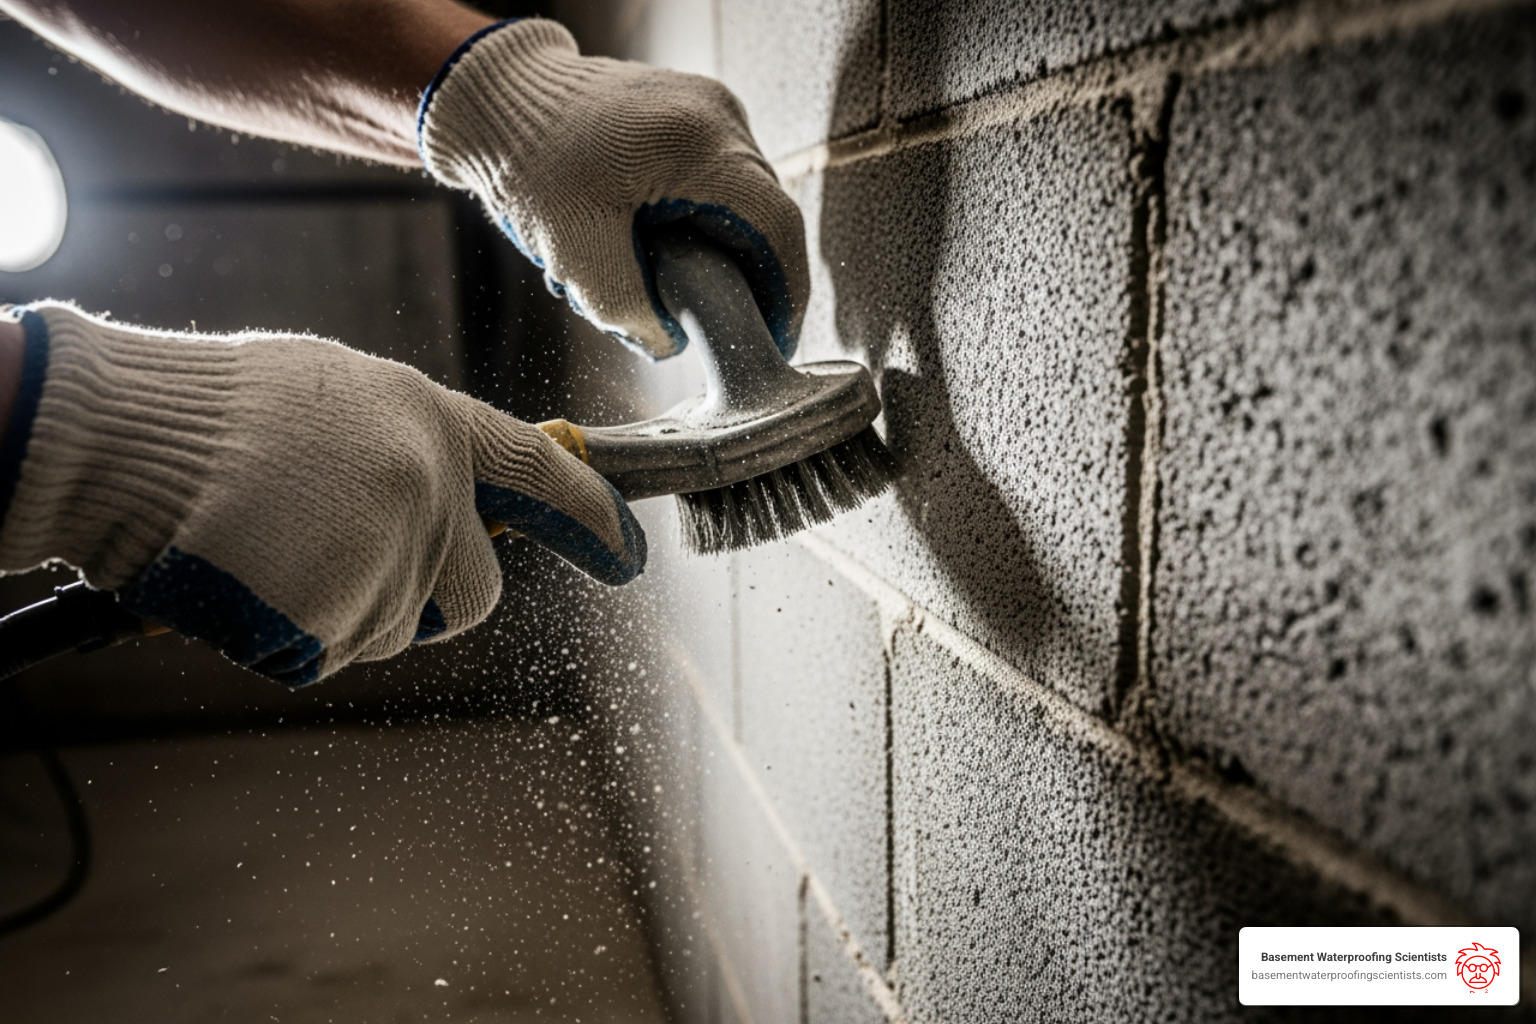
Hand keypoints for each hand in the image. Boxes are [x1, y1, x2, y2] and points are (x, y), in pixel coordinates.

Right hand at [0, 305, 644, 684]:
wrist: (129, 436)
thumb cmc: (223, 413)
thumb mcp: (346, 399)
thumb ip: (415, 450)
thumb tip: (454, 499)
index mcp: (436, 426)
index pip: (545, 477)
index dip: (595, 519)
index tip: (628, 555)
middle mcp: (432, 492)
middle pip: (473, 595)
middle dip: (427, 596)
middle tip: (339, 557)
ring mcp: (388, 556)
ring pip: (392, 629)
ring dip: (338, 609)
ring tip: (268, 542)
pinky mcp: (336, 614)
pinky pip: (328, 652)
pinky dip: (286, 633)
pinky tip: (245, 576)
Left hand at [418, 18, 809, 359]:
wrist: (496, 98)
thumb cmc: (530, 166)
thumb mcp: (579, 256)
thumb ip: (632, 311)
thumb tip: (671, 343)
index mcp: (701, 145)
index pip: (777, 231)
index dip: (785, 294)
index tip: (774, 340)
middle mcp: (719, 117)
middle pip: (763, 218)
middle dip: (743, 279)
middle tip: (716, 326)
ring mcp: (709, 110)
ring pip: (740, 203)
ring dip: (714, 251)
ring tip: (663, 279)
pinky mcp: (692, 114)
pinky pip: (715, 182)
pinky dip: (694, 221)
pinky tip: (649, 242)